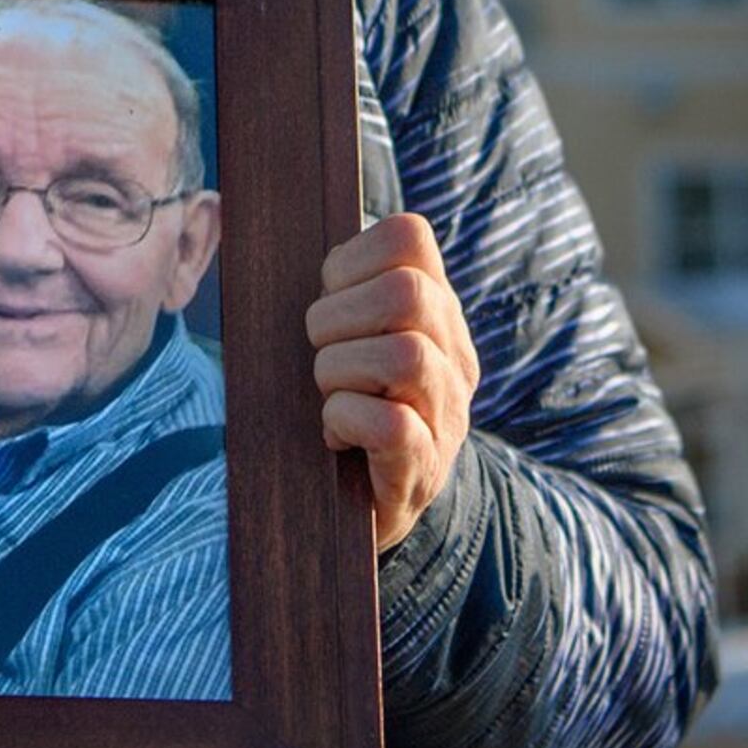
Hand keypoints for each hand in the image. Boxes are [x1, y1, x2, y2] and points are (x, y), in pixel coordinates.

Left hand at [305, 212, 477, 551]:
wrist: (363, 512)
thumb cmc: (342, 410)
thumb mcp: (349, 338)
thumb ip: (342, 291)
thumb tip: (293, 248)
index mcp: (436, 311)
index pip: (410, 235)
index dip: (351, 258)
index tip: (330, 298)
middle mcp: (455, 356)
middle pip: (406, 292)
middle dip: (336, 319)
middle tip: (320, 354)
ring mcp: (447, 413)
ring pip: (404, 355)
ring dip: (338, 371)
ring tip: (329, 396)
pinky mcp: (424, 468)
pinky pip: (392, 425)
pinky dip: (347, 420)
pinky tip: (334, 433)